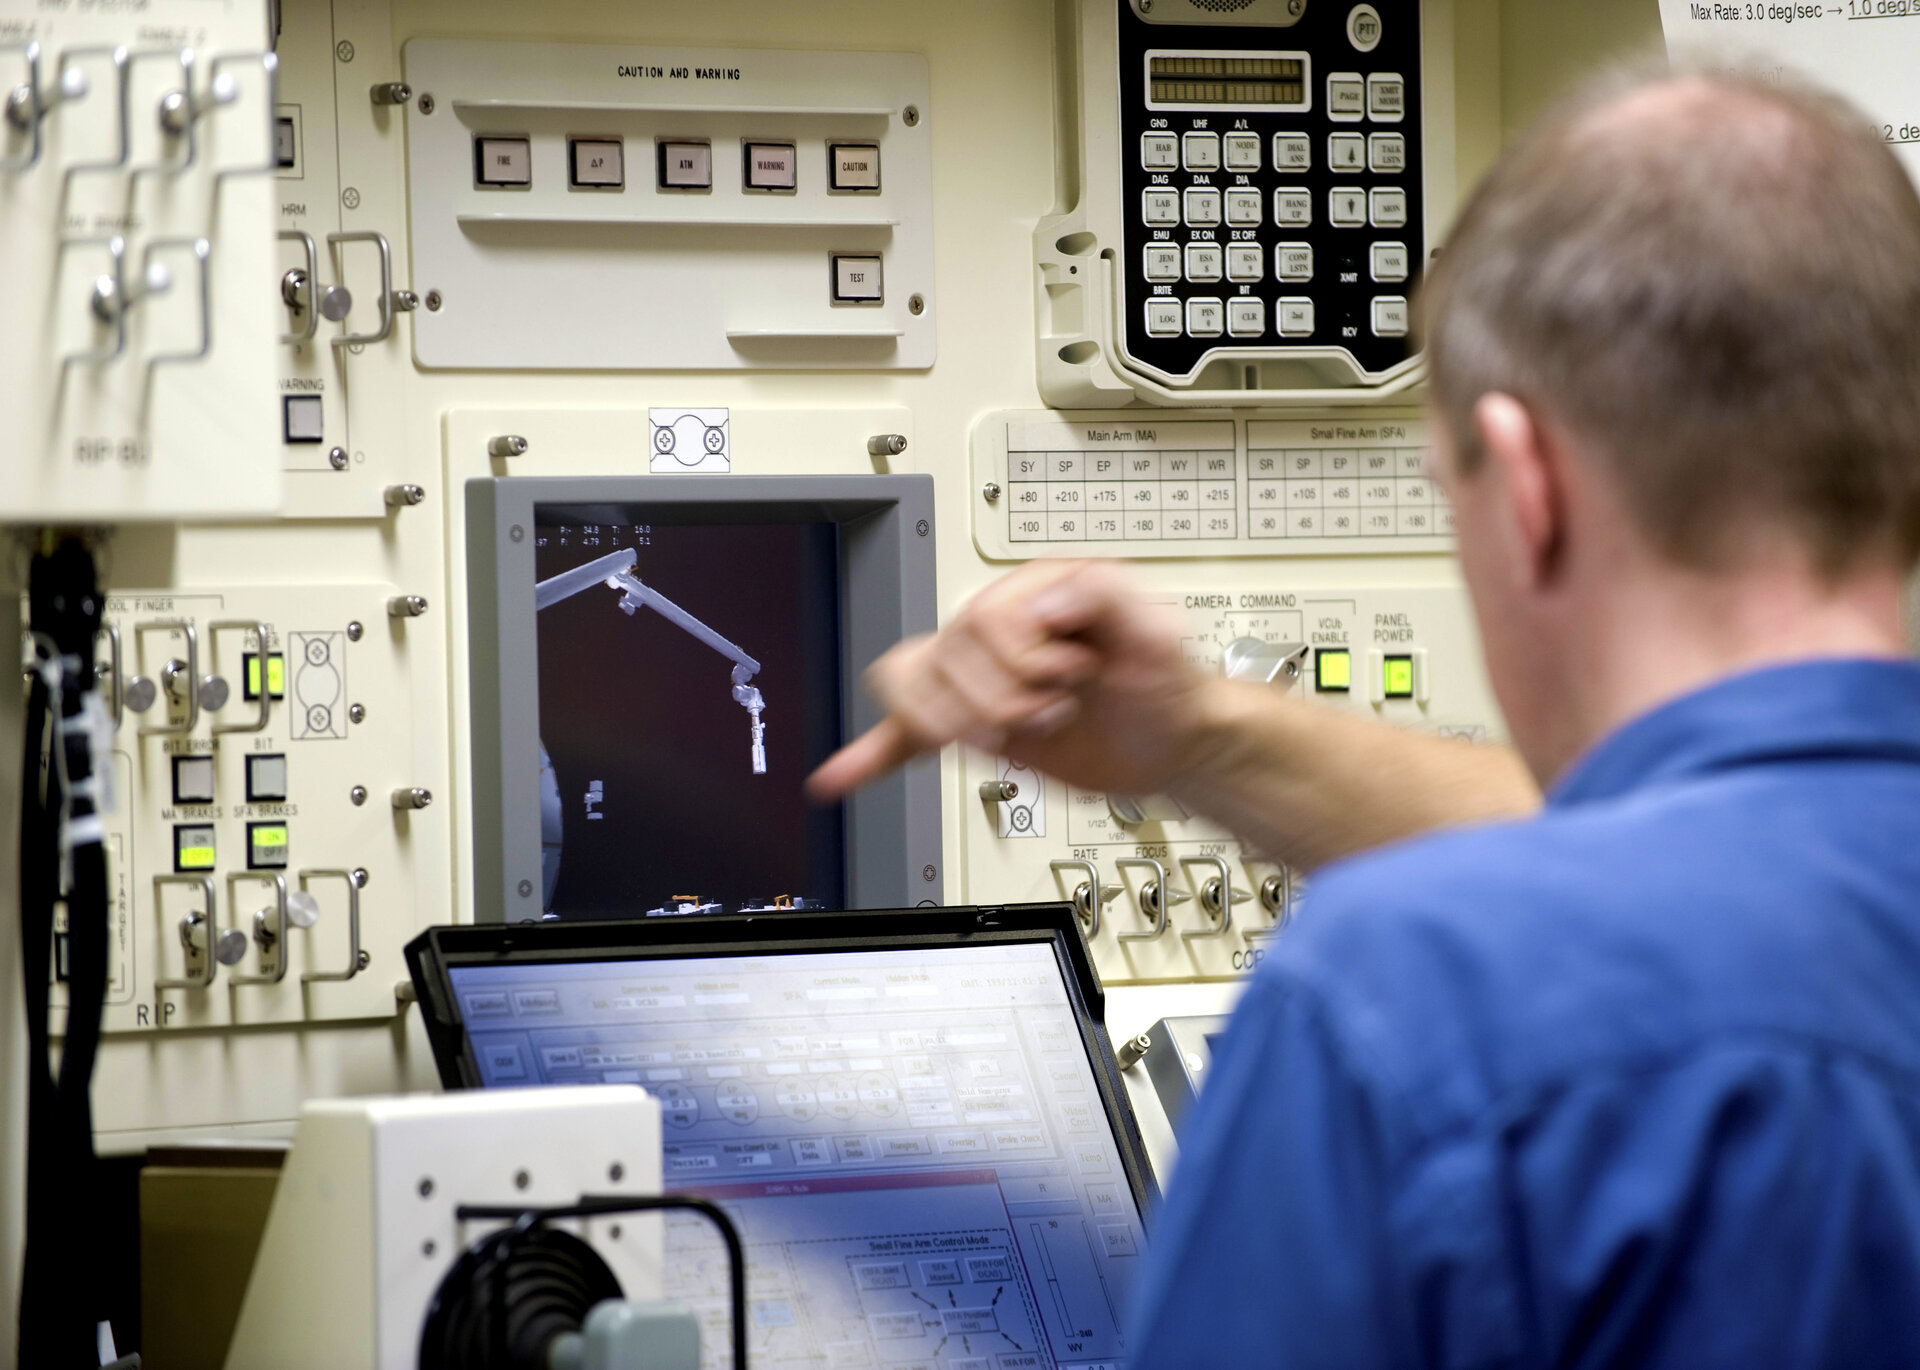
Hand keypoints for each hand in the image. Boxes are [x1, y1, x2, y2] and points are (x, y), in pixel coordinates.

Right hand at [807, 559, 1211, 800]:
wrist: (1171, 741)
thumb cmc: (1168, 682)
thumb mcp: (1157, 625)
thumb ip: (1103, 593)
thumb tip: (1041, 602)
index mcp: (1032, 595)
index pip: (983, 621)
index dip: (1023, 659)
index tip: (1069, 676)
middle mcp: (997, 631)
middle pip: (945, 656)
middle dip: (1002, 699)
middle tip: (1051, 710)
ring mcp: (977, 680)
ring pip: (912, 688)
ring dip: (961, 723)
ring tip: (1013, 733)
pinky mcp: (970, 727)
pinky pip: (900, 736)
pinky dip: (867, 756)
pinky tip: (839, 777)